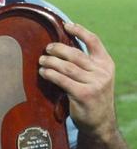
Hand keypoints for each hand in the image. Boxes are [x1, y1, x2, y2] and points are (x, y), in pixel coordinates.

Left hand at [38, 22, 116, 138]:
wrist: (100, 123)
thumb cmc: (92, 97)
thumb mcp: (96, 78)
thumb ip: (85, 65)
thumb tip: (61, 48)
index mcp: (106, 64)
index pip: (94, 41)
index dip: (80, 31)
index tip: (66, 25)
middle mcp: (102, 72)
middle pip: (75, 54)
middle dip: (58, 49)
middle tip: (46, 49)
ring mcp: (94, 84)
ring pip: (67, 67)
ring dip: (51, 62)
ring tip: (41, 60)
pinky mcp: (84, 95)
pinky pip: (63, 80)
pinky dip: (51, 74)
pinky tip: (43, 72)